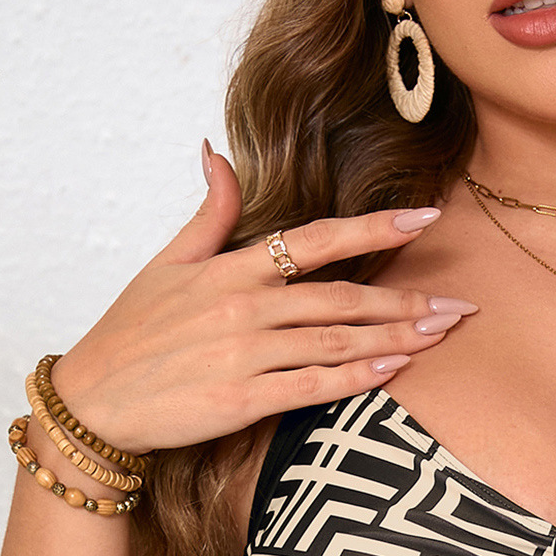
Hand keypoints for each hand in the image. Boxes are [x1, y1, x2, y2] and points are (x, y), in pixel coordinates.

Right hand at [47, 142, 476, 455]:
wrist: (97, 400)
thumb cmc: (132, 332)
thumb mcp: (166, 262)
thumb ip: (209, 213)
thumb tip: (215, 153)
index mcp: (230, 268)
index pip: (316, 240)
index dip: (374, 229)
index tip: (424, 219)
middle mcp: (243, 307)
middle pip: (341, 299)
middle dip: (406, 301)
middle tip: (458, 305)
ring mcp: (244, 355)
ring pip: (335, 343)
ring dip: (394, 339)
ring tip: (440, 335)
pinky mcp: (242, 402)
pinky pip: (312, 388)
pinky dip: (355, 380)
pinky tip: (393, 371)